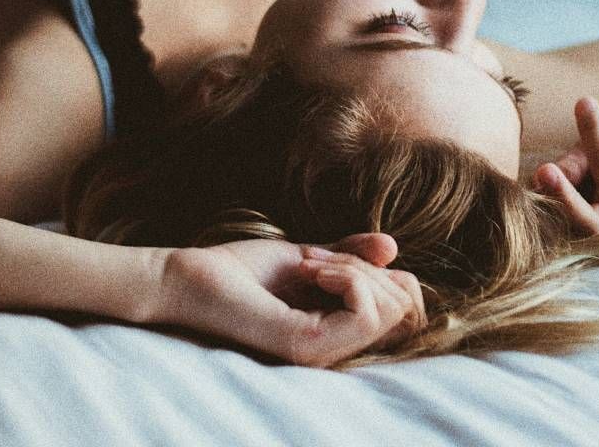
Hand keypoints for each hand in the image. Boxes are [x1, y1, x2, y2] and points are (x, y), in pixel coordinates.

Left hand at [153, 234, 425, 366]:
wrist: (192, 277)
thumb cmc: (241, 272)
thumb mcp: (309, 256)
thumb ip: (350, 256)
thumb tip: (393, 247)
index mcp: (337, 331)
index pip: (406, 307)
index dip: (382, 271)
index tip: (330, 258)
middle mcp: (335, 351)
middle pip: (403, 306)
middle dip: (367, 267)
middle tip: (315, 261)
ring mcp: (322, 352)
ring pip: (388, 309)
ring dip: (354, 269)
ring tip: (309, 266)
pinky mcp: (307, 345)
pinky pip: (364, 313)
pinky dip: (344, 276)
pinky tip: (308, 271)